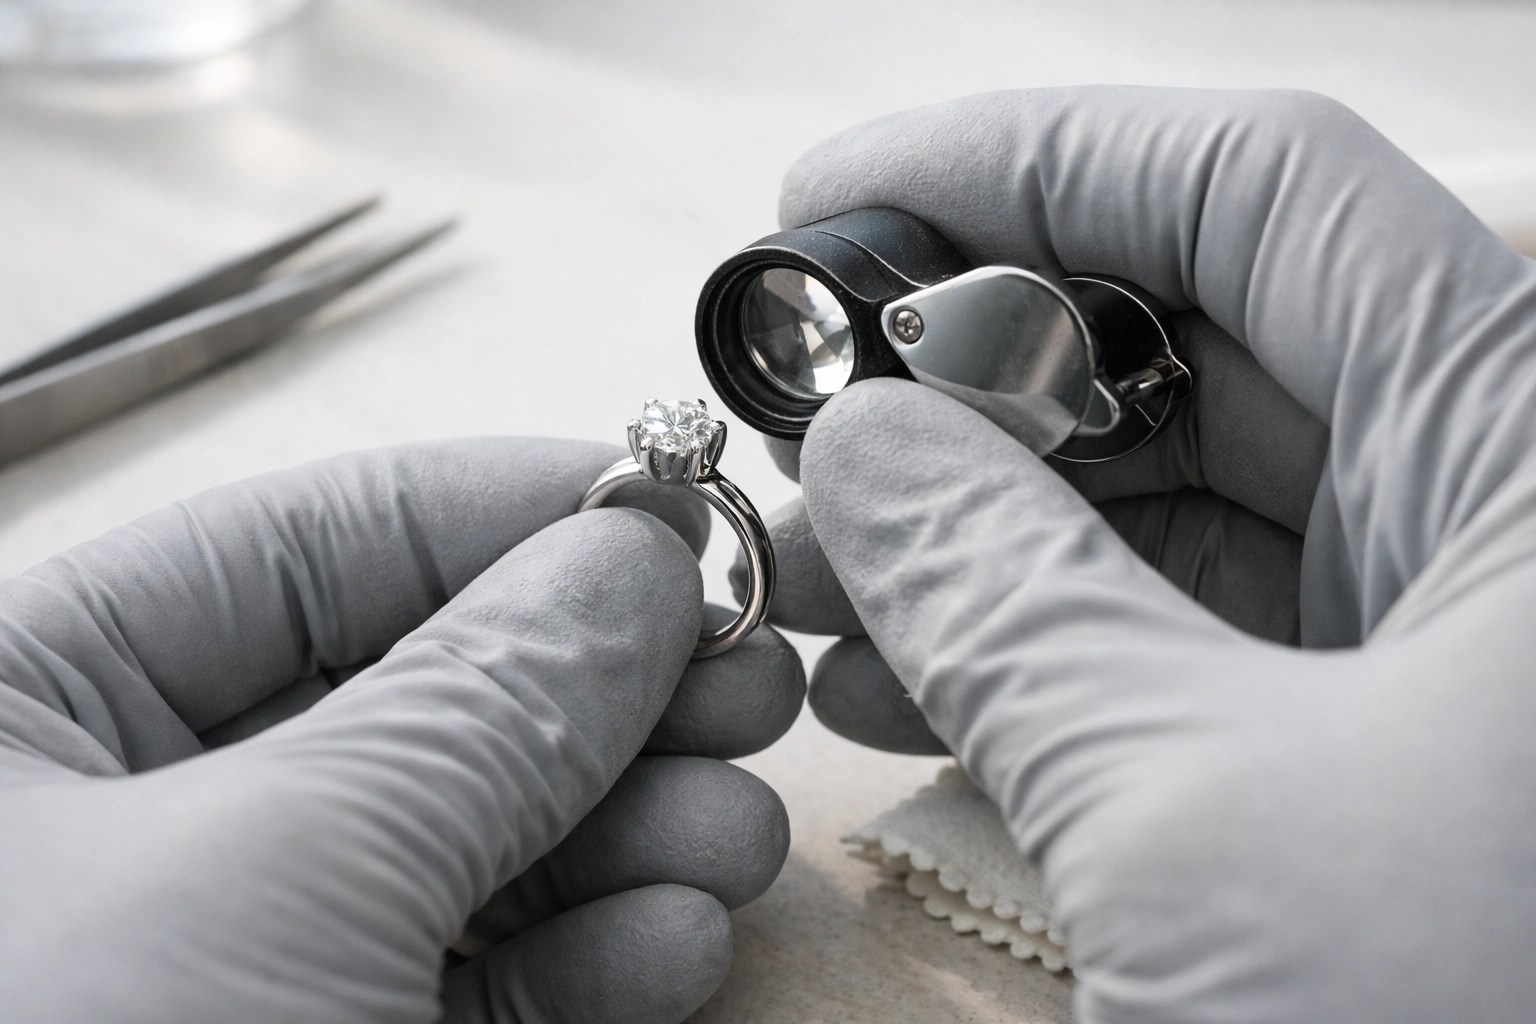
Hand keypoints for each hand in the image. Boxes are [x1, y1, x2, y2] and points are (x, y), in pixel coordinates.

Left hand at [0, 438, 804, 1023]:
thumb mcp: (280, 876)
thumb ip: (478, 701)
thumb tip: (638, 559)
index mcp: (25, 703)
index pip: (313, 538)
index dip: (515, 511)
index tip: (686, 513)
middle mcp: (121, 818)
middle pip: (415, 685)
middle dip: (596, 682)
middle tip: (749, 668)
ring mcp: (228, 953)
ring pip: (464, 837)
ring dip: (622, 823)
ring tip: (739, 818)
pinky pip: (472, 978)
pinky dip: (589, 956)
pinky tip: (679, 936)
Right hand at [744, 88, 1535, 1020]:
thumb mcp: (1207, 825)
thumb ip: (1010, 603)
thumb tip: (856, 445)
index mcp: (1533, 452)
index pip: (1255, 191)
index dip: (1025, 157)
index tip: (831, 198)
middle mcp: (1498, 512)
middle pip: (1194, 335)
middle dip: (968, 365)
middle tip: (796, 411)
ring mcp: (1438, 634)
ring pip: (1167, 489)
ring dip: (971, 514)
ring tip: (812, 565)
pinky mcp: (1374, 742)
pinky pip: (1174, 624)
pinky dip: (1026, 630)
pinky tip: (895, 665)